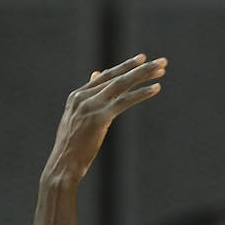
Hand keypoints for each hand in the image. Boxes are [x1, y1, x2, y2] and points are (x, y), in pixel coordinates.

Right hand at [44, 55, 166, 183]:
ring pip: (122, 85)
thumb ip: (88, 98)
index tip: (142, 59)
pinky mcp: (100, 118)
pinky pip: (125, 101)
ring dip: (144, 75)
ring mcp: (90, 106)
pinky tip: (156, 88)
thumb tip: (96, 75)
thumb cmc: (72, 147)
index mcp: (77, 96)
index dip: (125, 66)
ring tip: (162, 70)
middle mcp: (83, 97)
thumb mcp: (77, 119)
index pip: (106, 76)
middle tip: (161, 61)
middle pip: (116, 77)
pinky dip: (142, 93)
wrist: (63, 165)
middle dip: (140, 68)